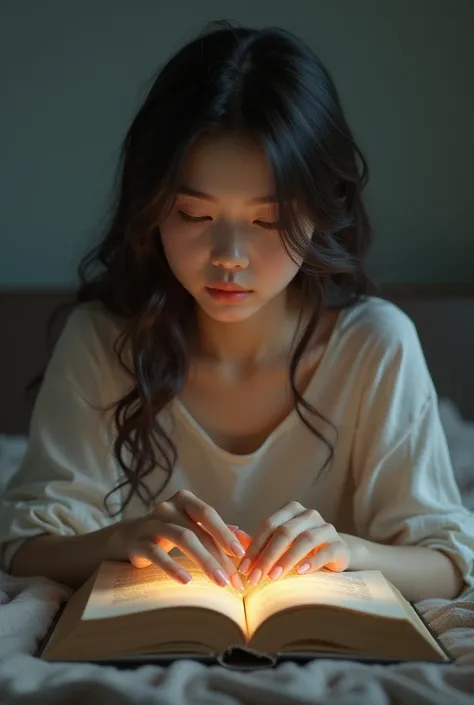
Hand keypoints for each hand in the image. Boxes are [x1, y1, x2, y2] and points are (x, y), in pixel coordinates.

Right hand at [108, 489, 250, 588]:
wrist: (129, 538)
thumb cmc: (170, 532)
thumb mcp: (193, 527)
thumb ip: (218, 531)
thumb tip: (247, 539)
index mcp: (184, 500)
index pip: (208, 514)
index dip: (225, 533)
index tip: (242, 553)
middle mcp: (167, 507)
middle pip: (198, 530)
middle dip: (219, 556)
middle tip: (235, 579)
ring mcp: (151, 523)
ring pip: (182, 539)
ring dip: (204, 561)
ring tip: (220, 582)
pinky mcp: (137, 542)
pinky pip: (156, 553)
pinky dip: (173, 567)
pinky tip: (187, 580)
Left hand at [238, 501, 349, 585]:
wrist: (335, 554)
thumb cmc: (300, 548)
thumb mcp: (278, 543)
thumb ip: (258, 541)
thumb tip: (233, 538)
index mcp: (291, 510)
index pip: (268, 525)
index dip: (254, 546)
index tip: (244, 568)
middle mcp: (309, 515)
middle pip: (284, 532)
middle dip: (266, 556)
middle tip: (254, 577)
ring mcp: (326, 528)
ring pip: (304, 540)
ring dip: (286, 559)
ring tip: (273, 576)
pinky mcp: (340, 545)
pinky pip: (326, 552)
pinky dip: (311, 562)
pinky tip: (300, 572)